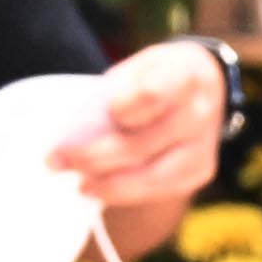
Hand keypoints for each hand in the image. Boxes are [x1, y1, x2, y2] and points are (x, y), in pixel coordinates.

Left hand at [53, 38, 230, 217]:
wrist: (204, 84)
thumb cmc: (155, 75)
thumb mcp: (134, 69)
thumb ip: (110, 97)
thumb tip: (74, 140)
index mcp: (183, 72)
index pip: (150, 94)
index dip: (118, 110)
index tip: (88, 121)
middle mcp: (199, 110)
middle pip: (138, 145)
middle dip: (90, 157)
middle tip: (56, 160)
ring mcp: (203, 144)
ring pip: (148, 177)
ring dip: (106, 184)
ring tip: (79, 183)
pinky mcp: (201, 170)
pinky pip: (158, 190)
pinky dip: (125, 192)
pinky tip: (101, 188)